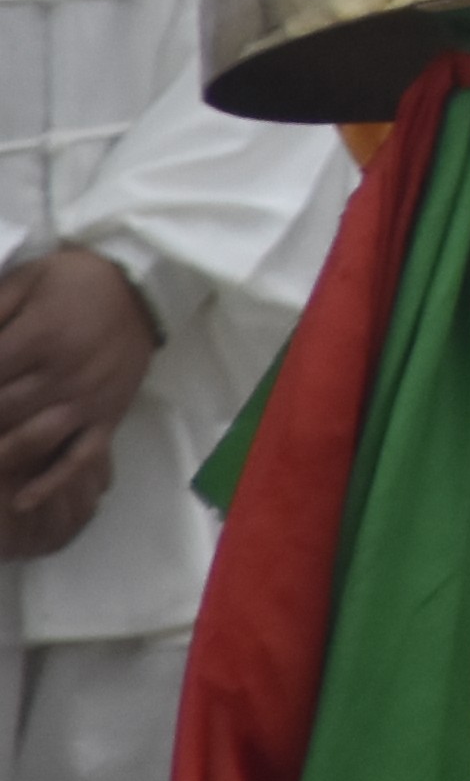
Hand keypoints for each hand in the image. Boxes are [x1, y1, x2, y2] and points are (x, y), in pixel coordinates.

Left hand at [0, 250, 160, 538]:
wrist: (144, 288)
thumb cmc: (75, 282)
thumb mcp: (27, 279)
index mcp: (42, 335)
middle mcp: (64, 373)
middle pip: (0, 412)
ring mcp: (88, 400)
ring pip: (31, 441)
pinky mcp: (108, 416)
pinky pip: (80, 457)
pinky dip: (51, 483)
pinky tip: (20, 502)